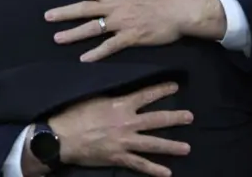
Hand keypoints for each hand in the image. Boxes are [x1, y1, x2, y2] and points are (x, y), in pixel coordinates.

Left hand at [45, 0, 185, 60]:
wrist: (180, 11)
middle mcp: (115, 7)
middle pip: (84, 9)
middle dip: (64, 12)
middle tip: (47, 17)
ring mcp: (121, 23)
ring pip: (92, 28)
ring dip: (73, 34)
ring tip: (57, 38)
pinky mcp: (130, 37)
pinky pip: (110, 46)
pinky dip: (96, 53)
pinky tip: (84, 59)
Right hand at [50, 82, 192, 176]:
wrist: (61, 137)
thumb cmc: (74, 114)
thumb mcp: (93, 97)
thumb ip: (110, 95)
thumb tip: (117, 83)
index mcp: (121, 105)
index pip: (146, 95)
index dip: (162, 89)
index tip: (175, 85)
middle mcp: (127, 123)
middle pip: (156, 119)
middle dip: (175, 118)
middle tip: (190, 117)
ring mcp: (124, 142)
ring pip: (153, 143)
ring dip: (171, 146)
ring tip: (187, 148)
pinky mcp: (119, 157)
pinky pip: (140, 164)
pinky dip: (154, 169)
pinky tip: (167, 173)